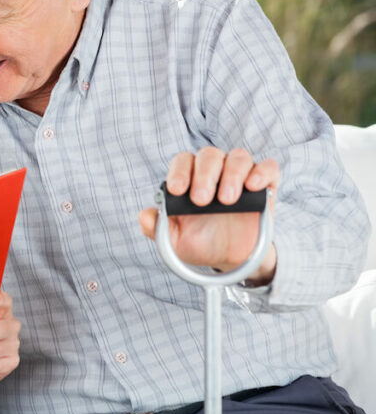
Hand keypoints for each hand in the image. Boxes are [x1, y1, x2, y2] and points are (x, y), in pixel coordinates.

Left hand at [138, 147, 278, 283]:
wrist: (231, 258)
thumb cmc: (199, 242)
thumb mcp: (174, 241)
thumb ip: (157, 227)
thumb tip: (144, 215)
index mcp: (189, 178)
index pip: (182, 162)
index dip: (178, 172)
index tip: (177, 190)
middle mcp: (214, 171)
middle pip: (209, 155)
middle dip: (204, 175)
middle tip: (202, 200)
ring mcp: (241, 175)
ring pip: (238, 157)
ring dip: (232, 175)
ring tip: (227, 201)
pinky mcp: (266, 184)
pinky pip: (268, 167)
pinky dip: (262, 172)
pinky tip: (253, 186)